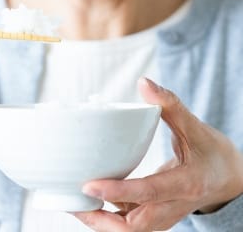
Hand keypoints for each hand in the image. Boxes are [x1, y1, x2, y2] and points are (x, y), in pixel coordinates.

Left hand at [73, 77, 242, 231]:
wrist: (229, 179)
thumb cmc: (212, 152)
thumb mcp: (195, 127)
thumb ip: (170, 105)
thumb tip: (144, 82)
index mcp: (186, 183)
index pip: (149, 192)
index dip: (118, 191)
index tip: (88, 186)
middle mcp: (174, 206)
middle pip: (136, 226)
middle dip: (102, 220)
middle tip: (73, 202)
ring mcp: (165, 216)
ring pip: (130, 231)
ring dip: (101, 222)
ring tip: (73, 205)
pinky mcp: (156, 216)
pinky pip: (129, 224)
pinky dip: (107, 217)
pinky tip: (88, 202)